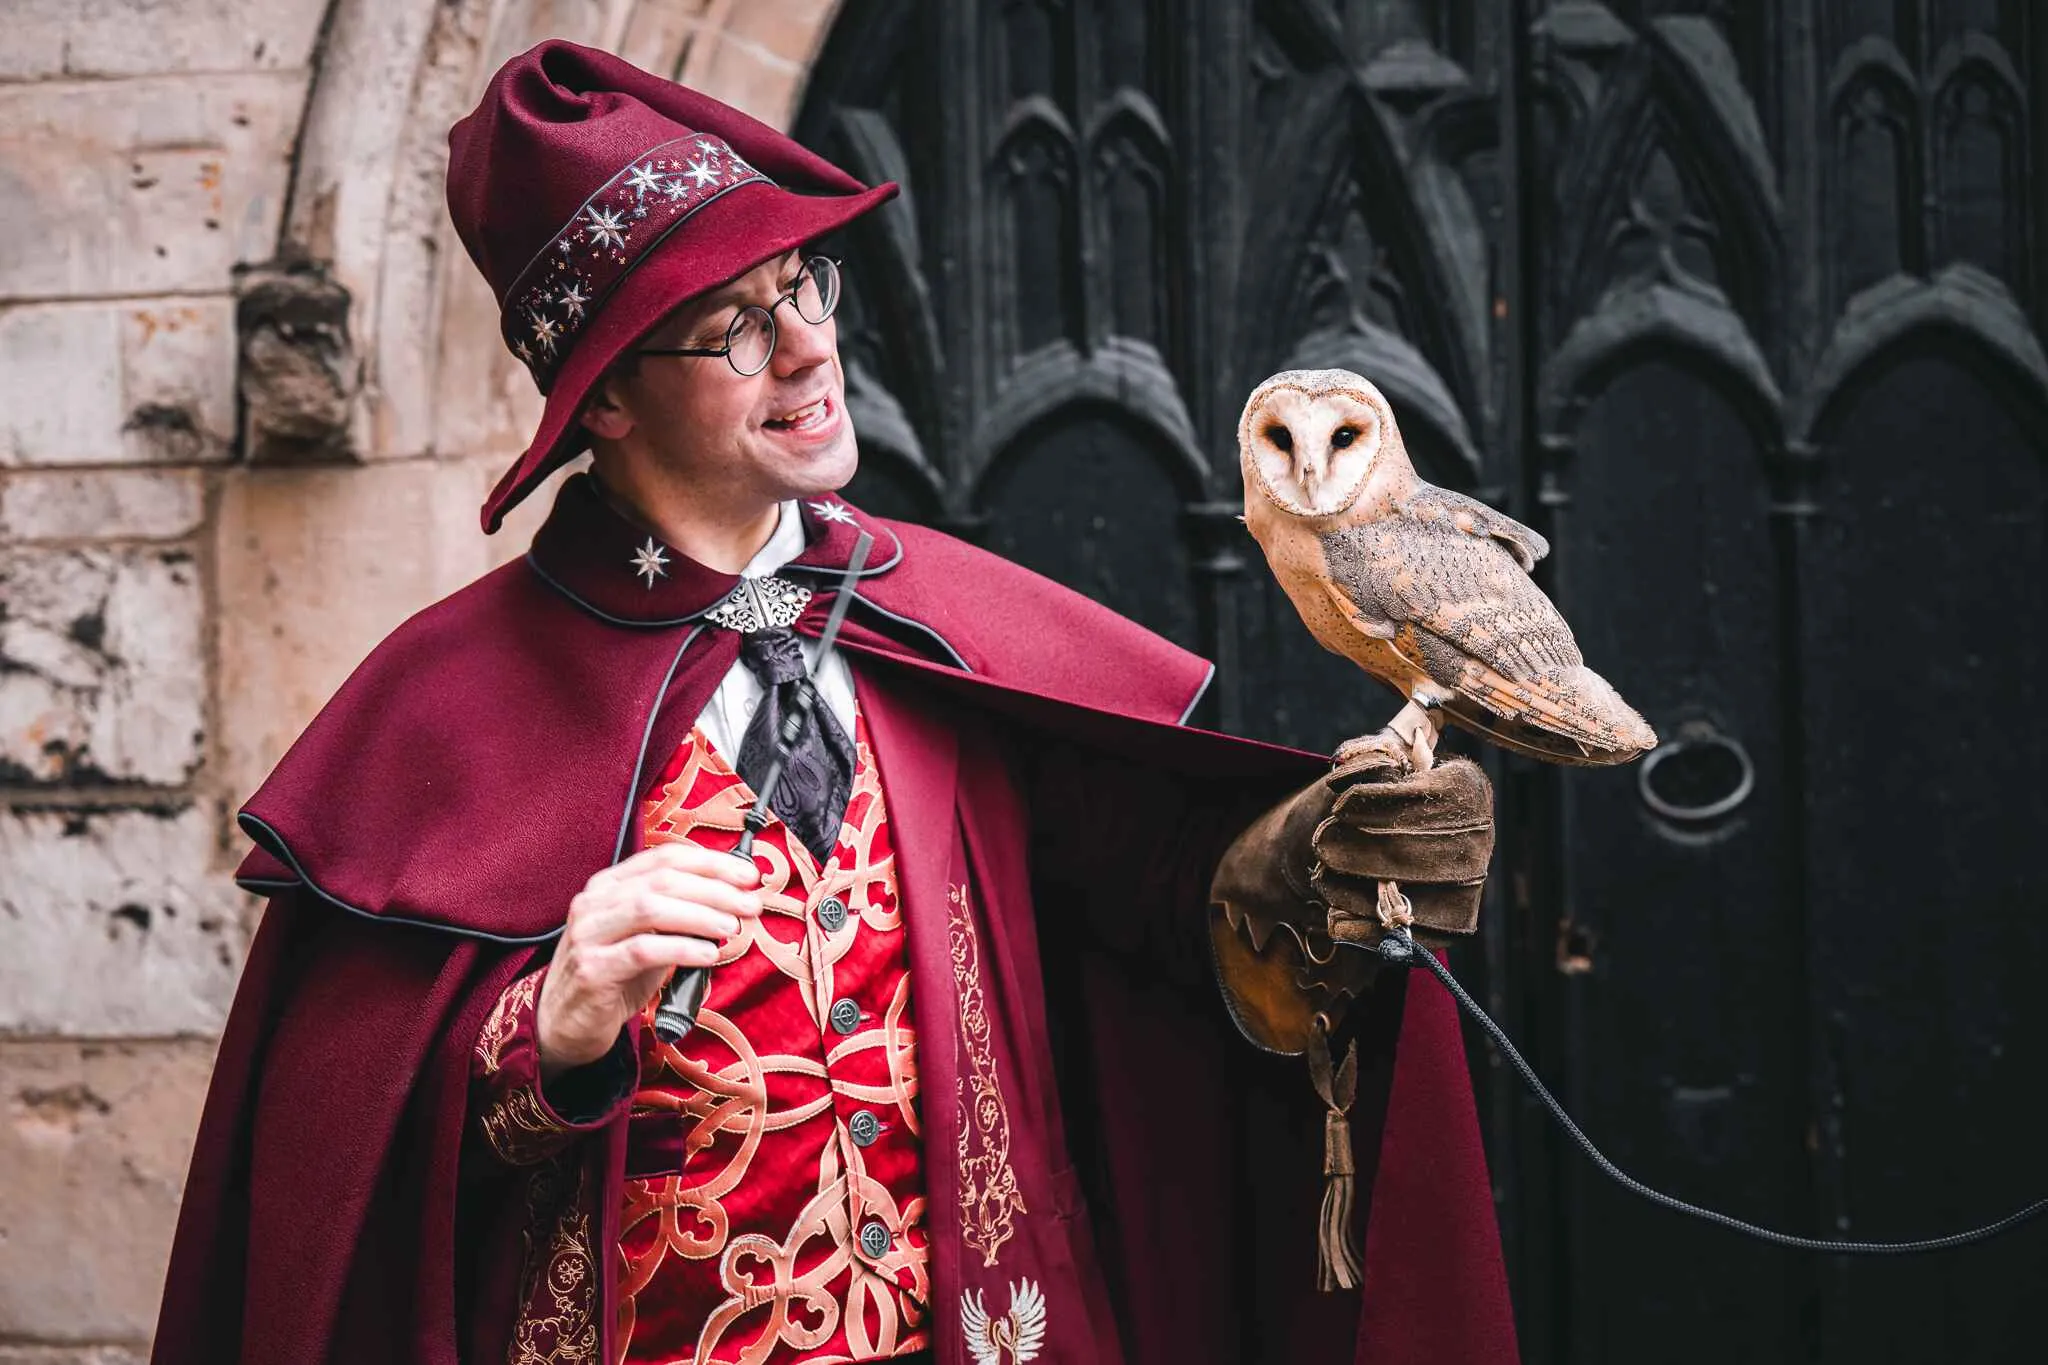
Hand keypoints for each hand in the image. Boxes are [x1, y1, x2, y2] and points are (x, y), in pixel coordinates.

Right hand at [536, 844, 763, 1078]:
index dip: (712, 863)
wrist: (565, 1025)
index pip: (665, 857)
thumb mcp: (649, 938)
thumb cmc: (616, 977)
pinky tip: (708, 955)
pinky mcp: (591, 969)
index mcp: (609, 885)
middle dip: (715, 889)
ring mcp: (588, 934)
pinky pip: (642, 950)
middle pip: (662, 880)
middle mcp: (595, 902)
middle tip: (750, 904)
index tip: (748, 875)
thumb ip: (680, 916)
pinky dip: (681, 948)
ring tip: (732, 927)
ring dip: (700, 915)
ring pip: (650, 908)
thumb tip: (734, 899)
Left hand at [1207, 732, 1492, 1055]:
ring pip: (1414, 898)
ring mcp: (1469, 887)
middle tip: (1322, 845)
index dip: (1381, 803)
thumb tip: (1346, 765)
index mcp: (1469, 789)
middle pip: (1421, 853)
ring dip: (1357, 891)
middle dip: (1364, 851)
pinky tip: (1334, 916)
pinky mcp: (1452, 926)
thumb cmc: (1378, 795)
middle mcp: (1479, 840)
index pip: (1430, 797)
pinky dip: (1364, 929)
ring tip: (1322, 876)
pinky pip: (1409, 937)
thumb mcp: (1372, 763)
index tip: (1339, 805)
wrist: (1384, 842)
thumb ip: (1363, 757)